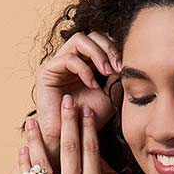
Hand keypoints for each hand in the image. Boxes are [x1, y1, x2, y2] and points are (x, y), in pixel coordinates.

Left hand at [20, 96, 121, 173]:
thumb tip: (105, 161)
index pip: (91, 153)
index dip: (88, 129)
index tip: (85, 110)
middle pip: (70, 151)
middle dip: (68, 123)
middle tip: (65, 102)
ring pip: (44, 164)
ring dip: (37, 139)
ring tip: (32, 120)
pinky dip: (24, 165)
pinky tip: (22, 149)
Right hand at [33, 30, 122, 169]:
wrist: (70, 138)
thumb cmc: (88, 121)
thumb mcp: (110, 95)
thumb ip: (116, 76)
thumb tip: (126, 57)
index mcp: (85, 63)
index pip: (101, 42)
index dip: (115, 49)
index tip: (126, 67)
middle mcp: (71, 59)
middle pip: (92, 35)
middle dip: (108, 48)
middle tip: (118, 67)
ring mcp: (58, 63)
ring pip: (79, 39)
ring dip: (98, 53)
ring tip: (107, 72)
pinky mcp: (46, 71)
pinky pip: (69, 58)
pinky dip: (84, 69)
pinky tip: (92, 84)